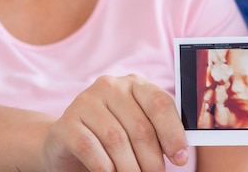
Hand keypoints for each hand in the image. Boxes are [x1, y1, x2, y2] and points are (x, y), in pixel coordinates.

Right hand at [42, 74, 188, 171]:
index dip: (173, 133)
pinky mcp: (66, 123)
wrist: (68, 141)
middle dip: (152, 159)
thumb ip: (157, 132)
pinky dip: (104, 167)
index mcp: (134, 83)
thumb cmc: (112, 136)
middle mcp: (110, 86)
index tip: (181, 159)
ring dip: (130, 167)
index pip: (160, 103)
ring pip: (116, 139)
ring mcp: (85, 102)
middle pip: (140, 126)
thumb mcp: (136, 128)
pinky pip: (90, 148)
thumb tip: (180, 153)